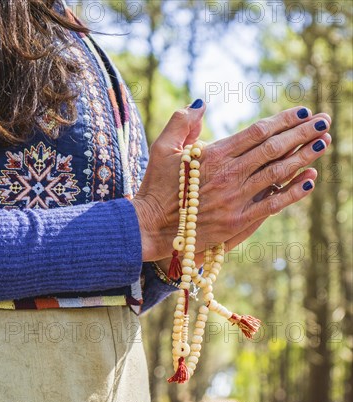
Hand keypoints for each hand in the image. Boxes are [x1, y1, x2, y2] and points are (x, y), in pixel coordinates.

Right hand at [131, 102, 331, 265]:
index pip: (257, 131)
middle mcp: (228, 174)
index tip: (303, 112)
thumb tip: (200, 103)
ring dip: (304, 156)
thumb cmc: (154, 187)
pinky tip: (310, 179)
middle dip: (302, 132)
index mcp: (213, 154)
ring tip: (324, 142)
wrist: (149, 226)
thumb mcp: (161, 148)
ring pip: (278, 173)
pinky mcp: (236, 221)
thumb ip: (181, 122)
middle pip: (274, 148)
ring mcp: (235, 198)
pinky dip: (293, 191)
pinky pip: (272, 204)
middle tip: (324, 120)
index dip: (283, 120)